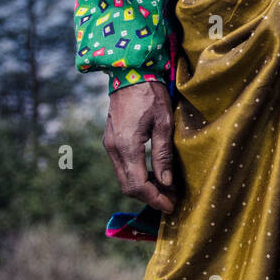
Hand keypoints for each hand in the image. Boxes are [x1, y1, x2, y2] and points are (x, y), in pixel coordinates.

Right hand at [102, 80, 178, 213]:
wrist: (129, 73)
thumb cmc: (151, 95)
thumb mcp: (163, 123)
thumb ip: (163, 155)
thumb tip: (166, 182)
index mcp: (126, 146)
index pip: (138, 185)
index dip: (155, 199)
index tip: (171, 205)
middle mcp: (113, 149)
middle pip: (128, 187)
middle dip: (150, 197)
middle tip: (171, 199)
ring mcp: (109, 145)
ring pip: (123, 179)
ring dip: (143, 188)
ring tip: (165, 188)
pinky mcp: (110, 141)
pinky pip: (121, 167)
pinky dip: (136, 176)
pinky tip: (153, 173)